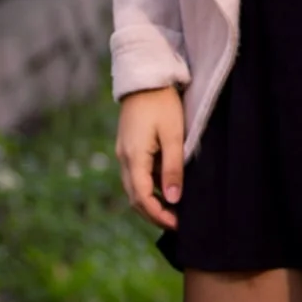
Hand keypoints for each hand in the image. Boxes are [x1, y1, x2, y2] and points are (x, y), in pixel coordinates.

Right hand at [115, 85, 185, 228]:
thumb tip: (173, 199)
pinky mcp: (128, 145)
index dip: (159, 215)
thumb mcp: (173, 135)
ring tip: (173, 209)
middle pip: (135, 197)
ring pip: (134, 187)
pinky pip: (136, 174)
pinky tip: (165, 186)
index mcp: (133, 157)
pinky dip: (149, 186)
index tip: (177, 224)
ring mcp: (124, 152)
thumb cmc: (162, 103)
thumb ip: (173, 168)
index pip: (142, 198)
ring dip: (150, 201)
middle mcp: (124, 158)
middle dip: (153, 214)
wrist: (144, 76)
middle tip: (176, 223)